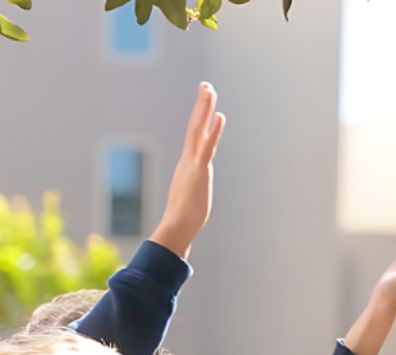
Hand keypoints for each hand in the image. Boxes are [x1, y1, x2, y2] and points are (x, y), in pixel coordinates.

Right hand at [148, 83, 225, 259]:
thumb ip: (191, 194)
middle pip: (194, 127)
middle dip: (201, 105)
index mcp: (187, 166)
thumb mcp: (189, 201)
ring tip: (209, 89)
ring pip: (198, 130)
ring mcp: (192, 164)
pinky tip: (219, 115)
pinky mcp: (199, 171)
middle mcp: (188, 160)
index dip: (200, 119)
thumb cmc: (182, 221)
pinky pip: (207, 146)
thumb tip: (189, 202)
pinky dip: (213, 130)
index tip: (205, 103)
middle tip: (205, 85)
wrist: (176, 228)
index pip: (195, 137)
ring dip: (204, 109)